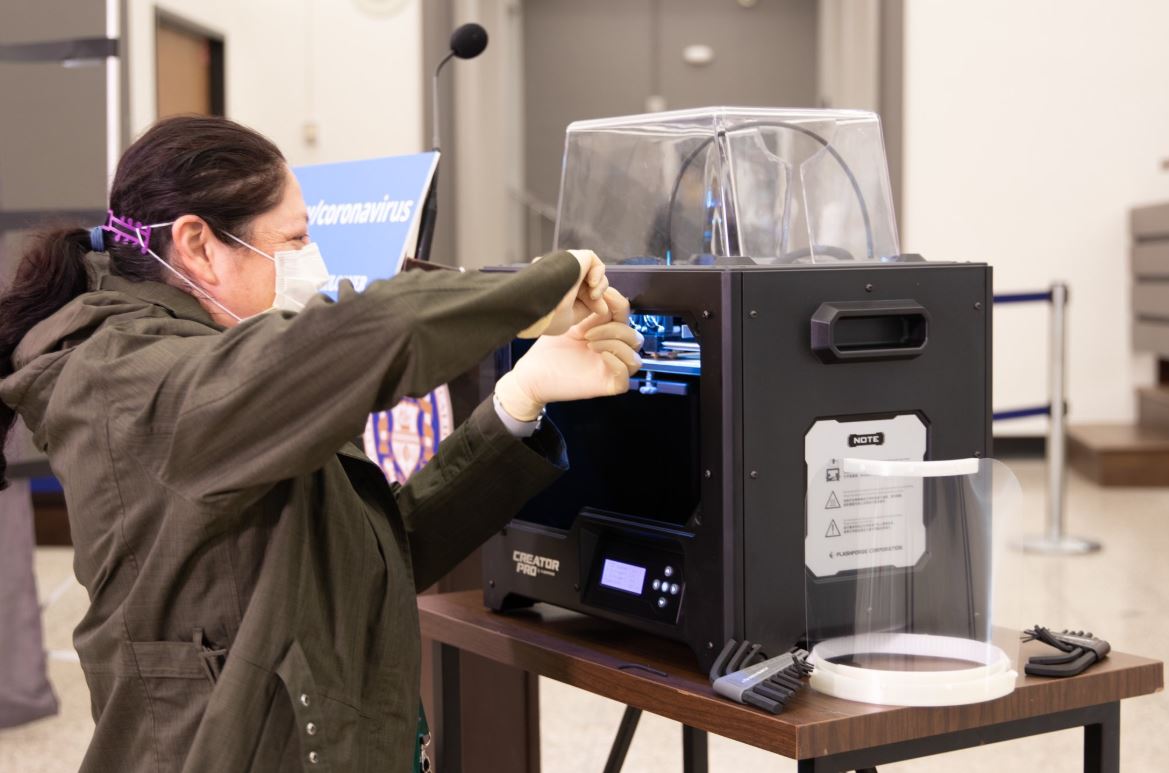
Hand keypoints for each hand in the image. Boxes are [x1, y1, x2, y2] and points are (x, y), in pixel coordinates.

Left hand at [496, 287, 642, 420]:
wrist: (531, 374)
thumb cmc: (547, 349)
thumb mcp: (570, 322)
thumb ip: (589, 306)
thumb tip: (602, 288)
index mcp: (604, 331)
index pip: (624, 314)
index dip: (616, 302)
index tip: (597, 296)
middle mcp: (611, 350)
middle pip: (634, 335)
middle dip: (613, 328)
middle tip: (586, 332)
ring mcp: (610, 368)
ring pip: (635, 356)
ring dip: (614, 344)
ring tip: (588, 343)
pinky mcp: (607, 385)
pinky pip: (626, 377)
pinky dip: (617, 363)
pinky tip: (598, 355)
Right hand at [518, 249, 609, 337]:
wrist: (533, 304)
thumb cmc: (547, 317)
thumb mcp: (569, 318)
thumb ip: (586, 309)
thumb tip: (604, 309)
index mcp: (557, 292)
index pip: (583, 295)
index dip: (594, 303)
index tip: (600, 311)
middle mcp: (559, 277)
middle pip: (587, 283)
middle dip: (596, 297)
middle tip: (598, 306)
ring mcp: (564, 266)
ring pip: (590, 271)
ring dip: (598, 285)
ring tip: (593, 295)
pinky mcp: (571, 257)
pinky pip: (591, 259)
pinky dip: (598, 271)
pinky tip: (592, 283)